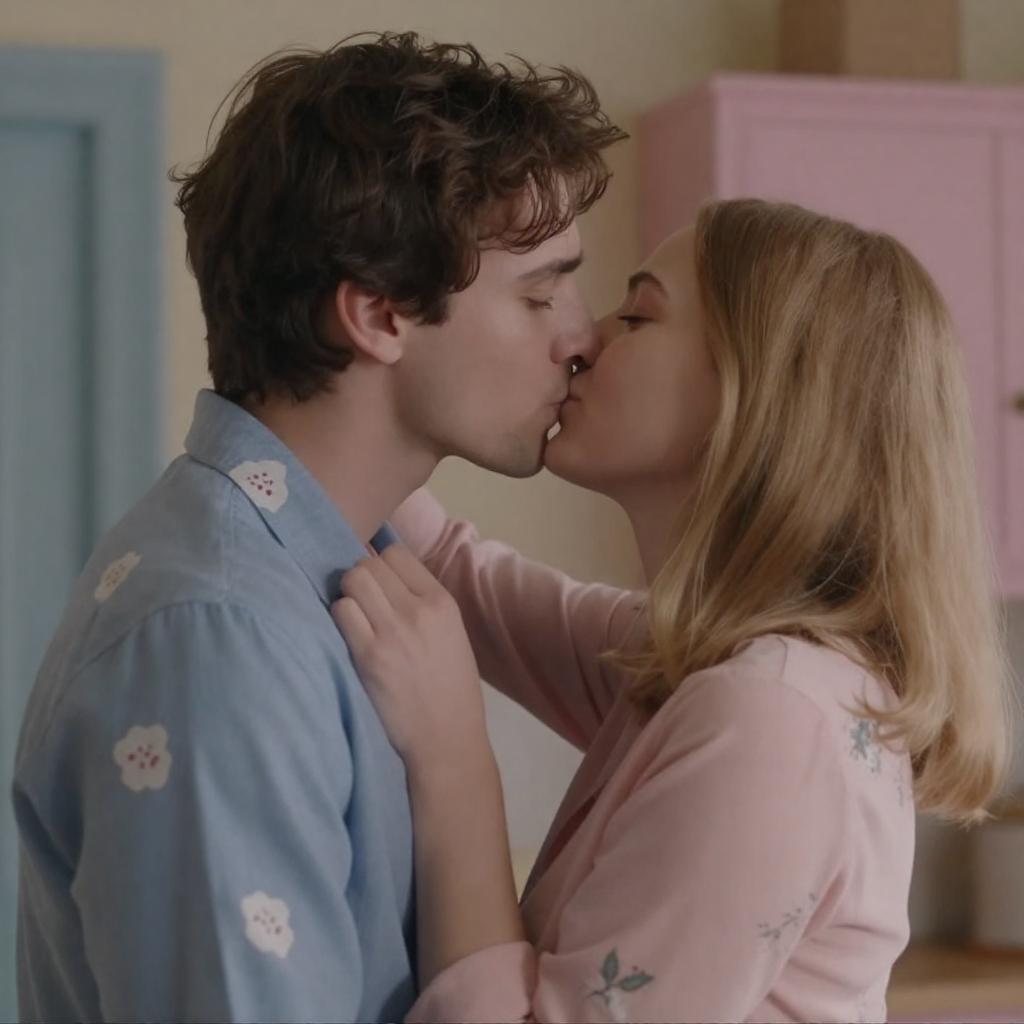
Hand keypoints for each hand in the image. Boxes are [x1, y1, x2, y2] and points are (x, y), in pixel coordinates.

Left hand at [332, 545, 489, 773]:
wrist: (446, 739)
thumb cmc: (451, 688)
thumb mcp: (452, 633)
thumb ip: (422, 602)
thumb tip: (383, 575)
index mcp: (442, 602)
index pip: (396, 553)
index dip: (381, 564)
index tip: (378, 584)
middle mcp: (417, 610)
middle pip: (368, 564)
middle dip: (360, 579)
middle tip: (362, 604)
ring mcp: (391, 631)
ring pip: (351, 582)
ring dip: (347, 597)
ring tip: (354, 619)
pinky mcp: (367, 655)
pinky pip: (340, 612)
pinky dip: (339, 619)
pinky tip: (348, 636)